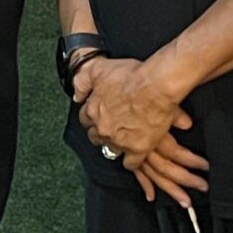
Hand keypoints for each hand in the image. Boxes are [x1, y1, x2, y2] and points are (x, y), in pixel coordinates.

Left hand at [76, 57, 208, 209]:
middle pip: (96, 137)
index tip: (98, 116)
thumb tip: (76, 93)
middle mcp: (103, 128)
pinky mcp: (138, 149)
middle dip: (102, 133)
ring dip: (116, 147)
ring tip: (122, 144)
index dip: (93, 116)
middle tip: (111, 129)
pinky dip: (132, 161)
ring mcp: (120, 141)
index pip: (85, 119)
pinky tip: (134, 158)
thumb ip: (83, 81)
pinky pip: (131, 163)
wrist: (156, 86)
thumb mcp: (99, 70)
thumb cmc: (131, 75)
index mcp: (93, 110)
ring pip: (112, 150)